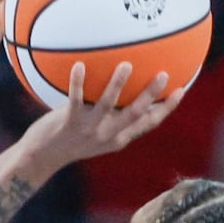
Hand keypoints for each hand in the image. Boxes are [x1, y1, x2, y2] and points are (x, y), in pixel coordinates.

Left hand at [22, 62, 183, 170]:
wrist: (41, 158)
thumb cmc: (69, 140)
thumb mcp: (96, 133)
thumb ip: (111, 117)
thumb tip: (123, 89)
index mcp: (118, 138)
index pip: (149, 123)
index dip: (167, 108)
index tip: (182, 89)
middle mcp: (107, 136)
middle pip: (136, 114)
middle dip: (151, 95)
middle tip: (164, 74)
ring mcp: (88, 130)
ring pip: (108, 105)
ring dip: (118, 85)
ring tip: (126, 64)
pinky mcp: (68, 123)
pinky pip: (75, 99)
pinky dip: (77, 82)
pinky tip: (79, 64)